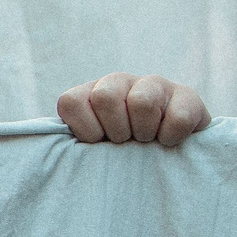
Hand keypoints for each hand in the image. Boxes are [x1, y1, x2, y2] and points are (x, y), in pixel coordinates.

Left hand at [57, 73, 208, 146]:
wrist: (172, 153)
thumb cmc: (124, 154)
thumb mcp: (95, 149)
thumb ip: (72, 145)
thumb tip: (50, 153)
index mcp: (91, 94)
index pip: (71, 101)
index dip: (85, 129)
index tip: (99, 143)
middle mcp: (119, 82)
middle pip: (106, 96)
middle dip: (116, 130)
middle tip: (126, 142)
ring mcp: (154, 84)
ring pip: (142, 101)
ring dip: (145, 132)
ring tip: (148, 141)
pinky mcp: (186, 96)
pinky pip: (178, 116)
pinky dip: (172, 136)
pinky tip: (170, 141)